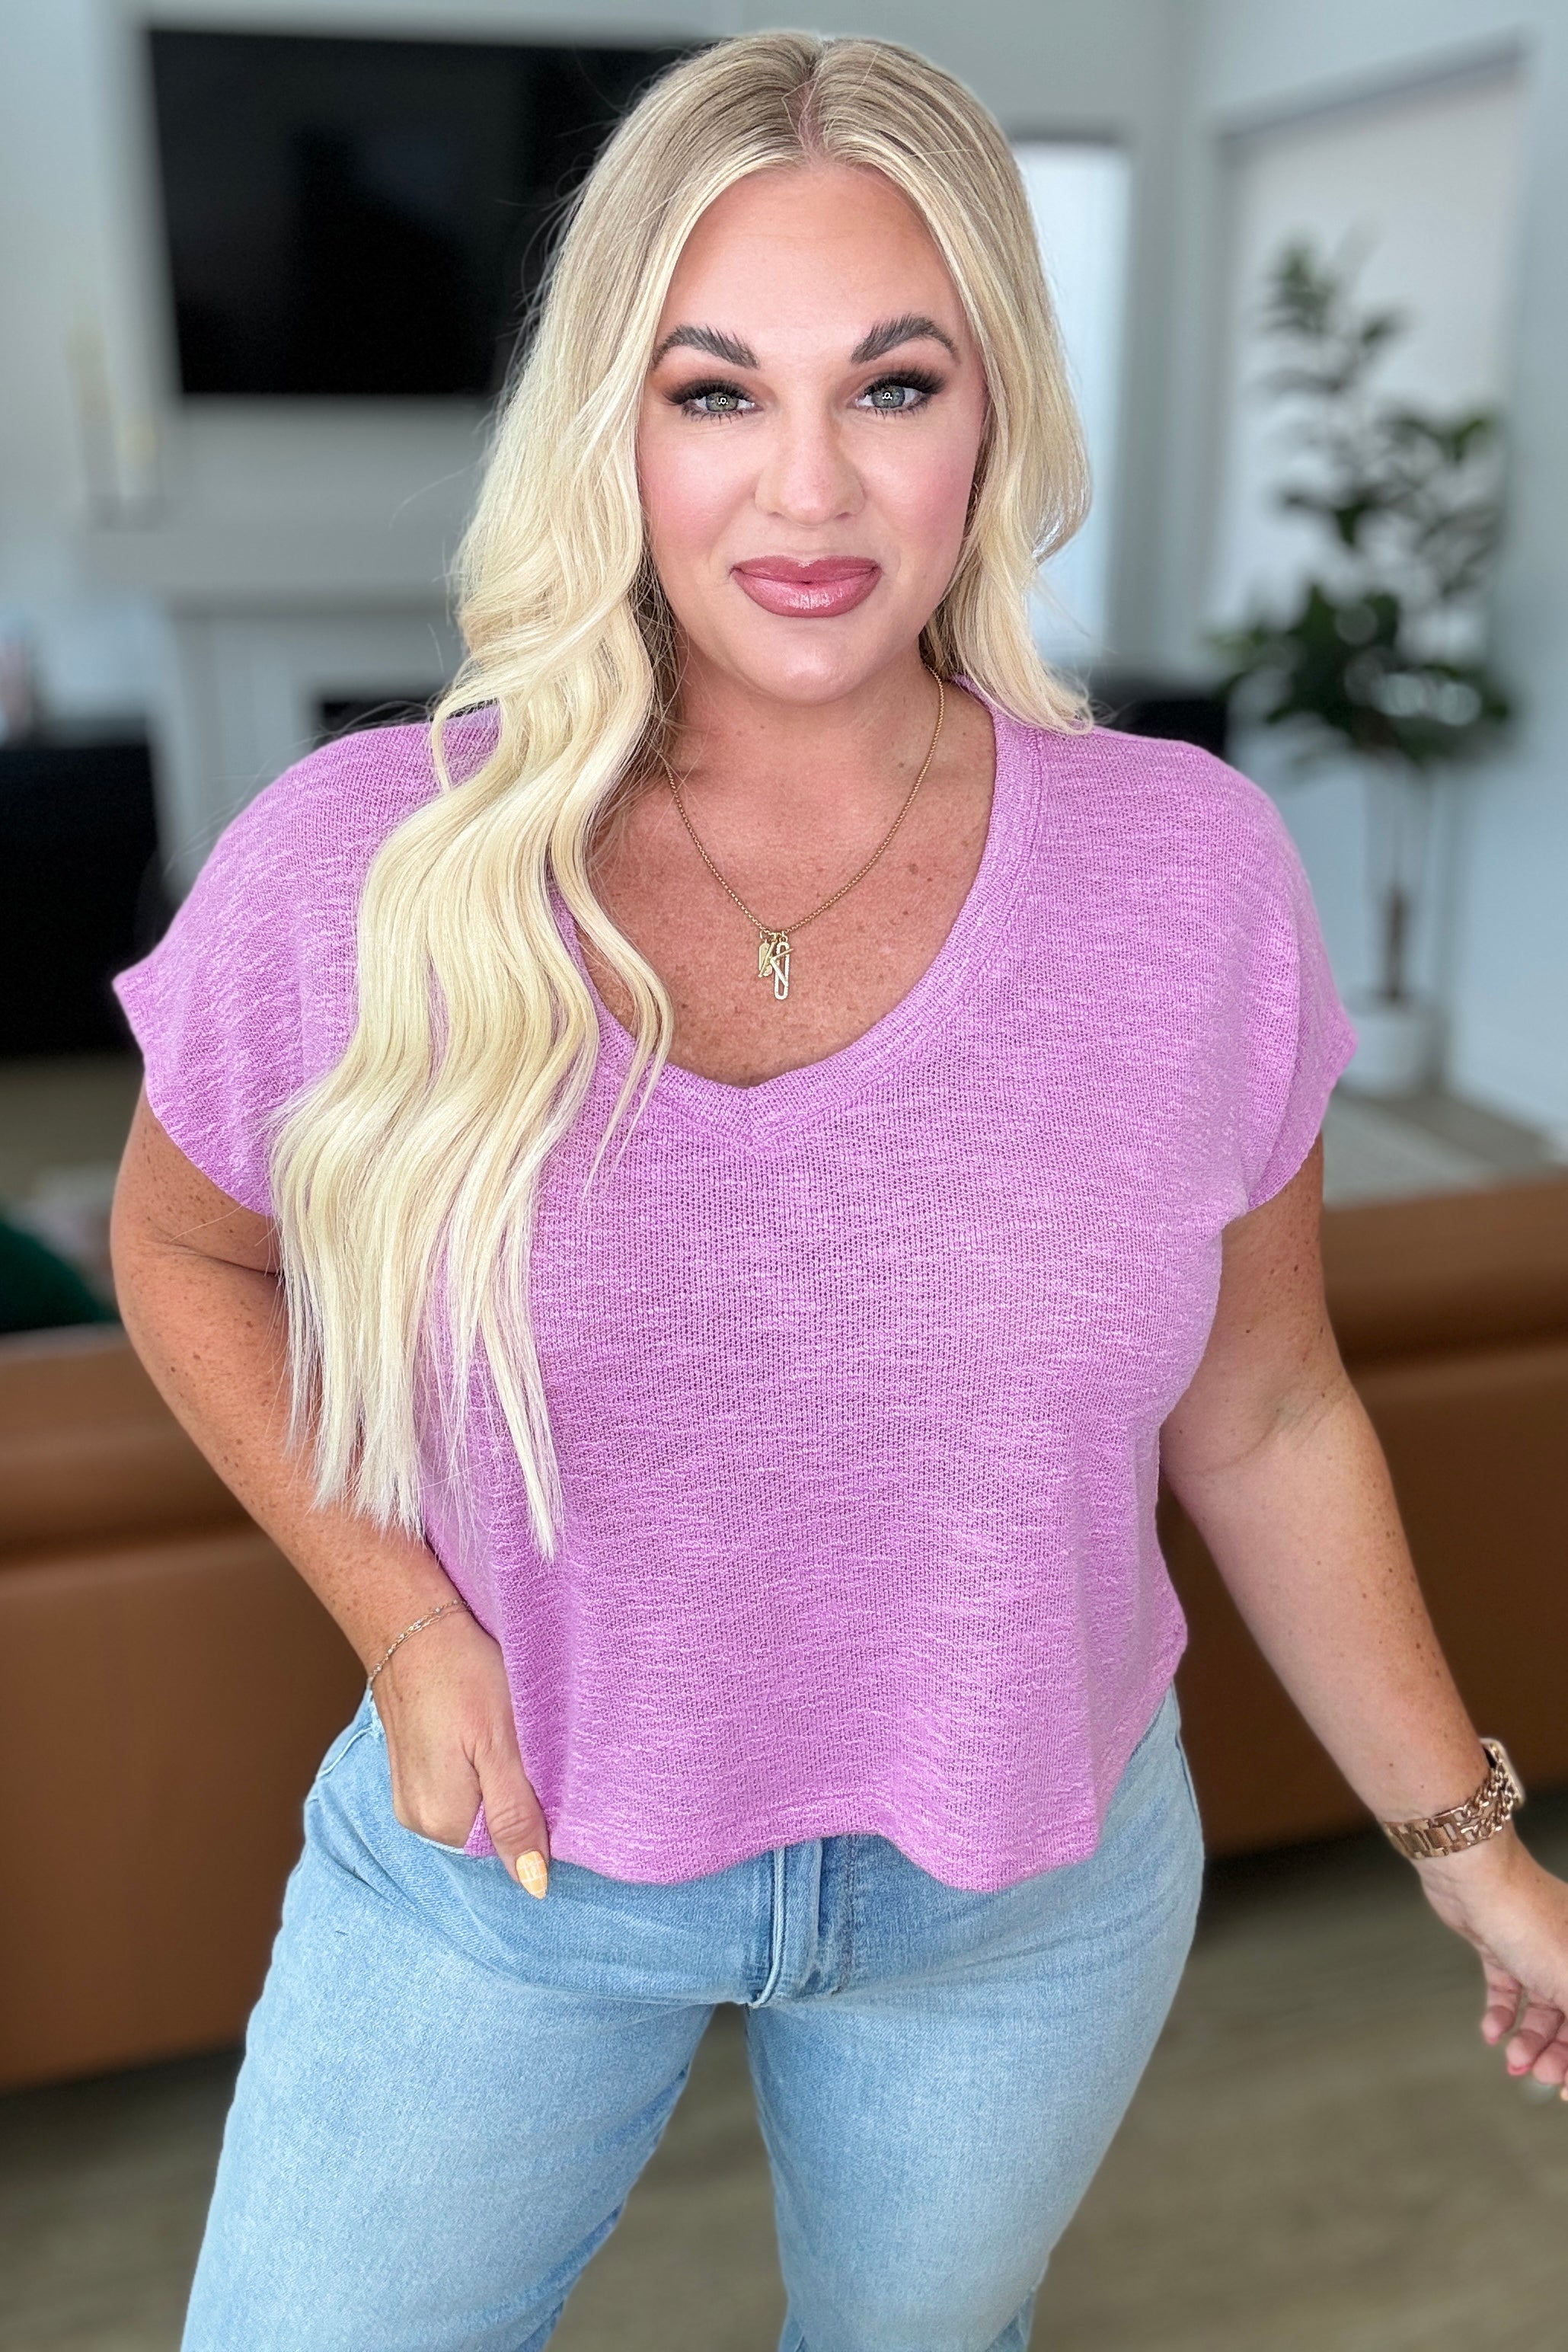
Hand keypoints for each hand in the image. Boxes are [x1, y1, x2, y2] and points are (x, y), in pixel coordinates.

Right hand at [371, 1607, 550, 1895]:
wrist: (412, 1625)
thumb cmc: (461, 1673)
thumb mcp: (502, 1743)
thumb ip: (516, 1815)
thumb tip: (532, 1885)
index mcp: (443, 1821)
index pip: (513, 1845)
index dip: (539, 1809)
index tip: (543, 1763)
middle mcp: (419, 1821)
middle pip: (492, 1828)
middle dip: (518, 1793)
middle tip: (524, 1741)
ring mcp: (410, 1796)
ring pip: (477, 1805)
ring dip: (498, 1777)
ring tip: (500, 1731)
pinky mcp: (411, 1771)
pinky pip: (458, 1787)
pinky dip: (478, 1765)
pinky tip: (481, 1732)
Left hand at [1416, 1829, 1567, 2094]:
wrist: (1472, 1876)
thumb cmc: (1529, 1918)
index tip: (1567, 2089)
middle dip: (1557, 2052)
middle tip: (1537, 2074)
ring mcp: (1536, 1950)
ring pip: (1541, 2009)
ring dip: (1528, 2038)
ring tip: (1512, 2057)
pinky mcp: (1501, 1947)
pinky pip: (1508, 1991)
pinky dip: (1502, 2015)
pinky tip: (1493, 2033)